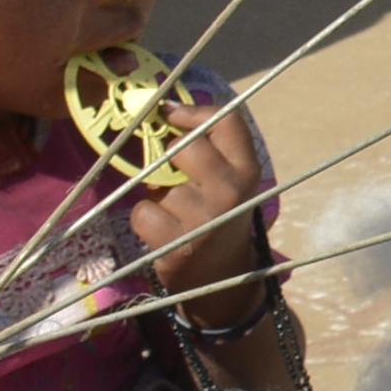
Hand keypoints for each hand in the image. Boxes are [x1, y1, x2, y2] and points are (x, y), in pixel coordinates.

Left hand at [136, 91, 274, 309]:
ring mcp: (204, 218)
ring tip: (174, 215)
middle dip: (170, 156)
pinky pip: (143, 212)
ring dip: (159, 197)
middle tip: (171, 174)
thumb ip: (211, 152)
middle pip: (186, 147)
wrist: (223, 279)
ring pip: (160, 185)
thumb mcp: (230, 183)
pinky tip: (161, 232)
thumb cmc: (221, 220)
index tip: (171, 114)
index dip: (195, 111)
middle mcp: (231, 191)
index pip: (228, 122)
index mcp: (248, 171)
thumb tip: (165, 111)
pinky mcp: (177, 243)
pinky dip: (144, 220)